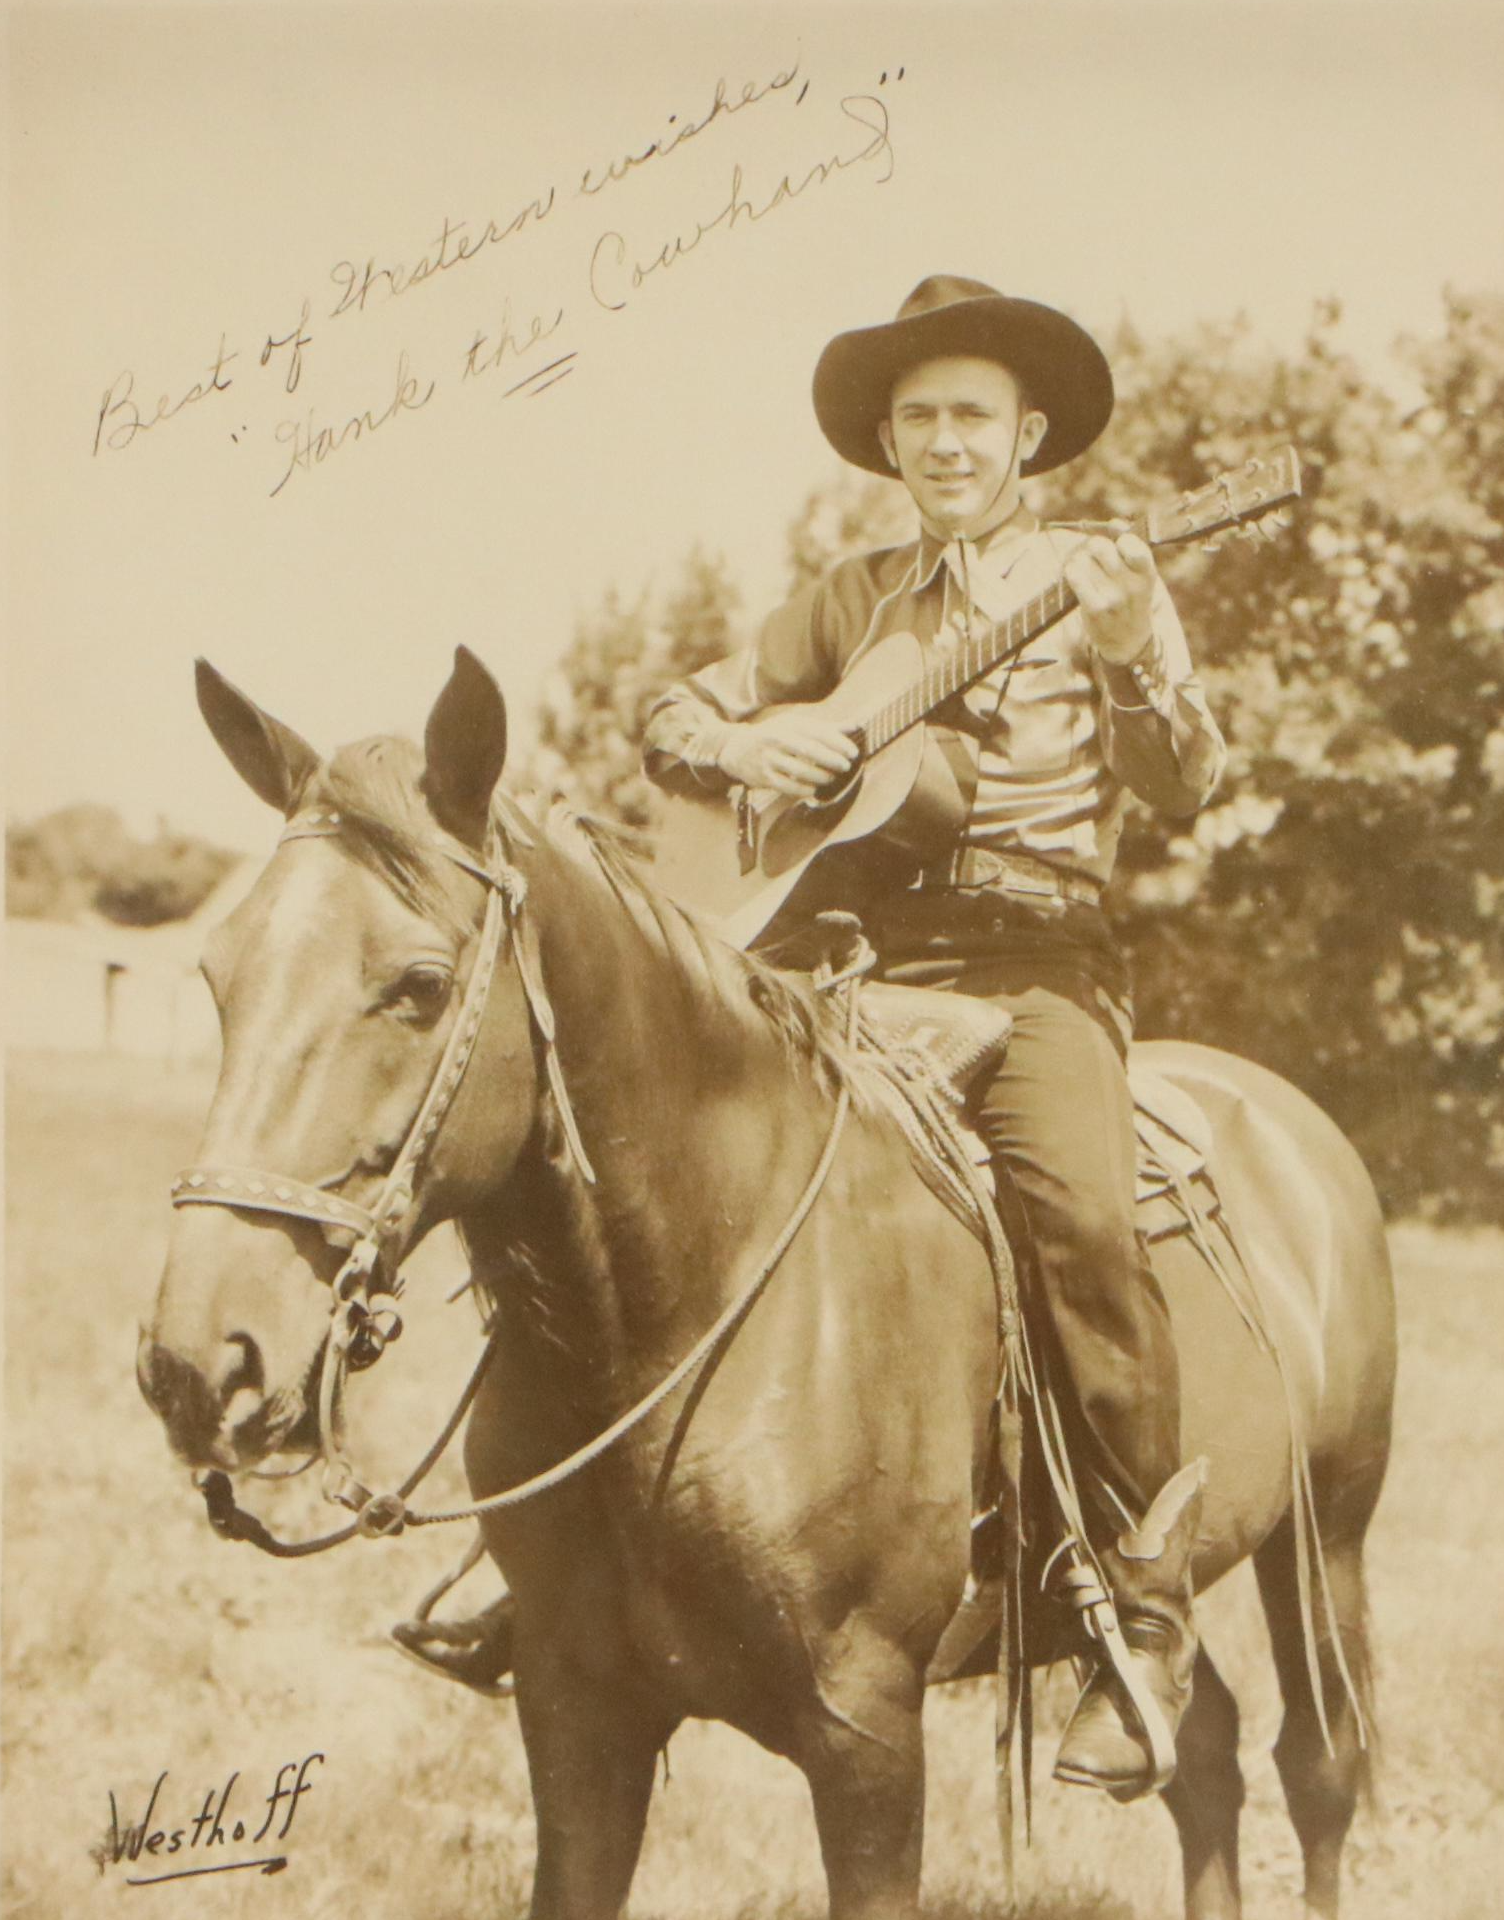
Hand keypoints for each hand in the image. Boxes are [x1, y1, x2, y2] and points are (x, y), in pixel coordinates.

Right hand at [717, 708, 858, 798]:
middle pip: (809, 750)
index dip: (838, 743)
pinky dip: (803, 790)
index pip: (817, 732)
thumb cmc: (774, 735)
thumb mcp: (795, 725)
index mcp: (789, 725)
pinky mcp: (764, 777)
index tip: (853, 752)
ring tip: (831, 778)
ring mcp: (770, 759)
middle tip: (845, 766)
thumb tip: (855, 725)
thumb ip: (825, 727)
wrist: (736, 749)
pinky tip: (813, 789)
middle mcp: (778, 739)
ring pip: (799, 770)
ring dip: (820, 776)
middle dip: (831, 759)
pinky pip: (787, 786)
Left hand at [1065, 532, 1157, 664]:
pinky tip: (1076, 577)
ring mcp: (1113, 598)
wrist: (1128, 642)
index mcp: (1147, 574)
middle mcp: (1131, 585)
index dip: (1119, 540)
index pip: (1131, 543)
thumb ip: (1131, 546)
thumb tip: (1115, 522)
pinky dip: (1071, 572)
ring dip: (1080, 560)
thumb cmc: (1132, 600)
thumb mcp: (1140, 575)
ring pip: (1083, 559)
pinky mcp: (1094, 608)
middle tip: (1094, 556)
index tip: (1118, 548)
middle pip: (1100, 547)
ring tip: (1086, 571)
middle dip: (1093, 547)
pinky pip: (1074, 575)